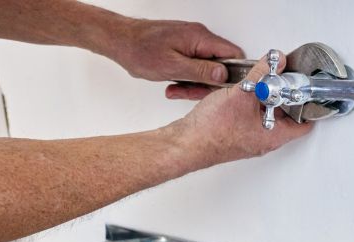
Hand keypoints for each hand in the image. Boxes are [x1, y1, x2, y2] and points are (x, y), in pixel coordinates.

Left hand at [110, 19, 242, 98]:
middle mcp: (199, 37)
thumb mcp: (173, 66)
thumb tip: (223, 75)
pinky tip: (175, 83)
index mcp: (199, 38)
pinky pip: (195, 66)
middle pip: (220, 65)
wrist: (120, 40)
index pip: (233, 54)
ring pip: (206, 68)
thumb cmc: (140, 50)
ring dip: (194, 83)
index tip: (224, 89)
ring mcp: (192, 42)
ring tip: (177, 88)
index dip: (233, 74)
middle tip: (191, 91)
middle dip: (207, 83)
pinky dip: (187, 78)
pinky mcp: (185, 48)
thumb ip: (201, 71)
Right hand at [169, 53, 313, 170]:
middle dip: (284, 97)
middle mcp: (264, 141)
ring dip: (265, 100)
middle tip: (283, 81)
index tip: (306, 91)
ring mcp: (250, 140)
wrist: (186, 143)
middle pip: (284, 118)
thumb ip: (262, 74)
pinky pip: (250, 118)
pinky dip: (250, 105)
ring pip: (266, 117)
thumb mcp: (243, 93)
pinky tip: (242, 93)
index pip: (303, 125)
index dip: (307, 106)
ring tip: (262, 84)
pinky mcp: (235, 136)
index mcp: (274, 136)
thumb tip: (275, 62)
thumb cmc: (212, 130)